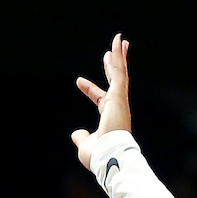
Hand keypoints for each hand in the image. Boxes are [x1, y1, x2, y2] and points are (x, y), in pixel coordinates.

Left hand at [71, 33, 131, 170]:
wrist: (108, 158)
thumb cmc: (99, 156)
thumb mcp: (85, 145)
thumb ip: (81, 138)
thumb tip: (76, 134)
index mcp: (109, 117)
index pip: (100, 99)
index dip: (90, 90)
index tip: (78, 81)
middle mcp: (117, 107)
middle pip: (116, 81)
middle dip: (114, 65)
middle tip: (113, 51)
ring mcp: (119, 101)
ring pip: (120, 73)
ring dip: (119, 56)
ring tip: (118, 39)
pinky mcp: (119, 96)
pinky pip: (120, 72)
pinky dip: (119, 57)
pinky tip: (117, 44)